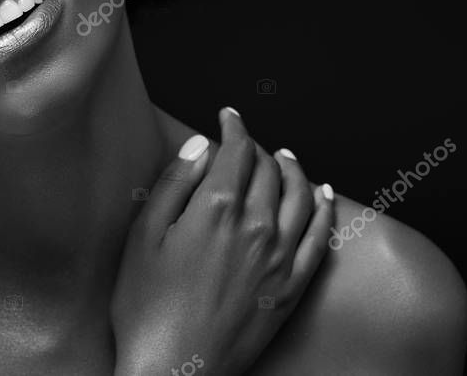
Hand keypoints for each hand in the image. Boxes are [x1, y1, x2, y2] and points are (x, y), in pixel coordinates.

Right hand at [111, 108, 334, 374]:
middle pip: (268, 170)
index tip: (229, 116)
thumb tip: (200, 146)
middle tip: (246, 141)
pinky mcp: (292, 286)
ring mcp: (279, 257)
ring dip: (294, 169)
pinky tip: (323, 194)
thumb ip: (174, 184)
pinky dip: (324, 207)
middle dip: (258, 147)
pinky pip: (319, 236)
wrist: (176, 371)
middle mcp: (256, 226)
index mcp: (216, 208)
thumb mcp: (142, 237)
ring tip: (286, 157)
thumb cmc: (147, 308)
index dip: (234, 127)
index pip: (236, 151)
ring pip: (300, 195)